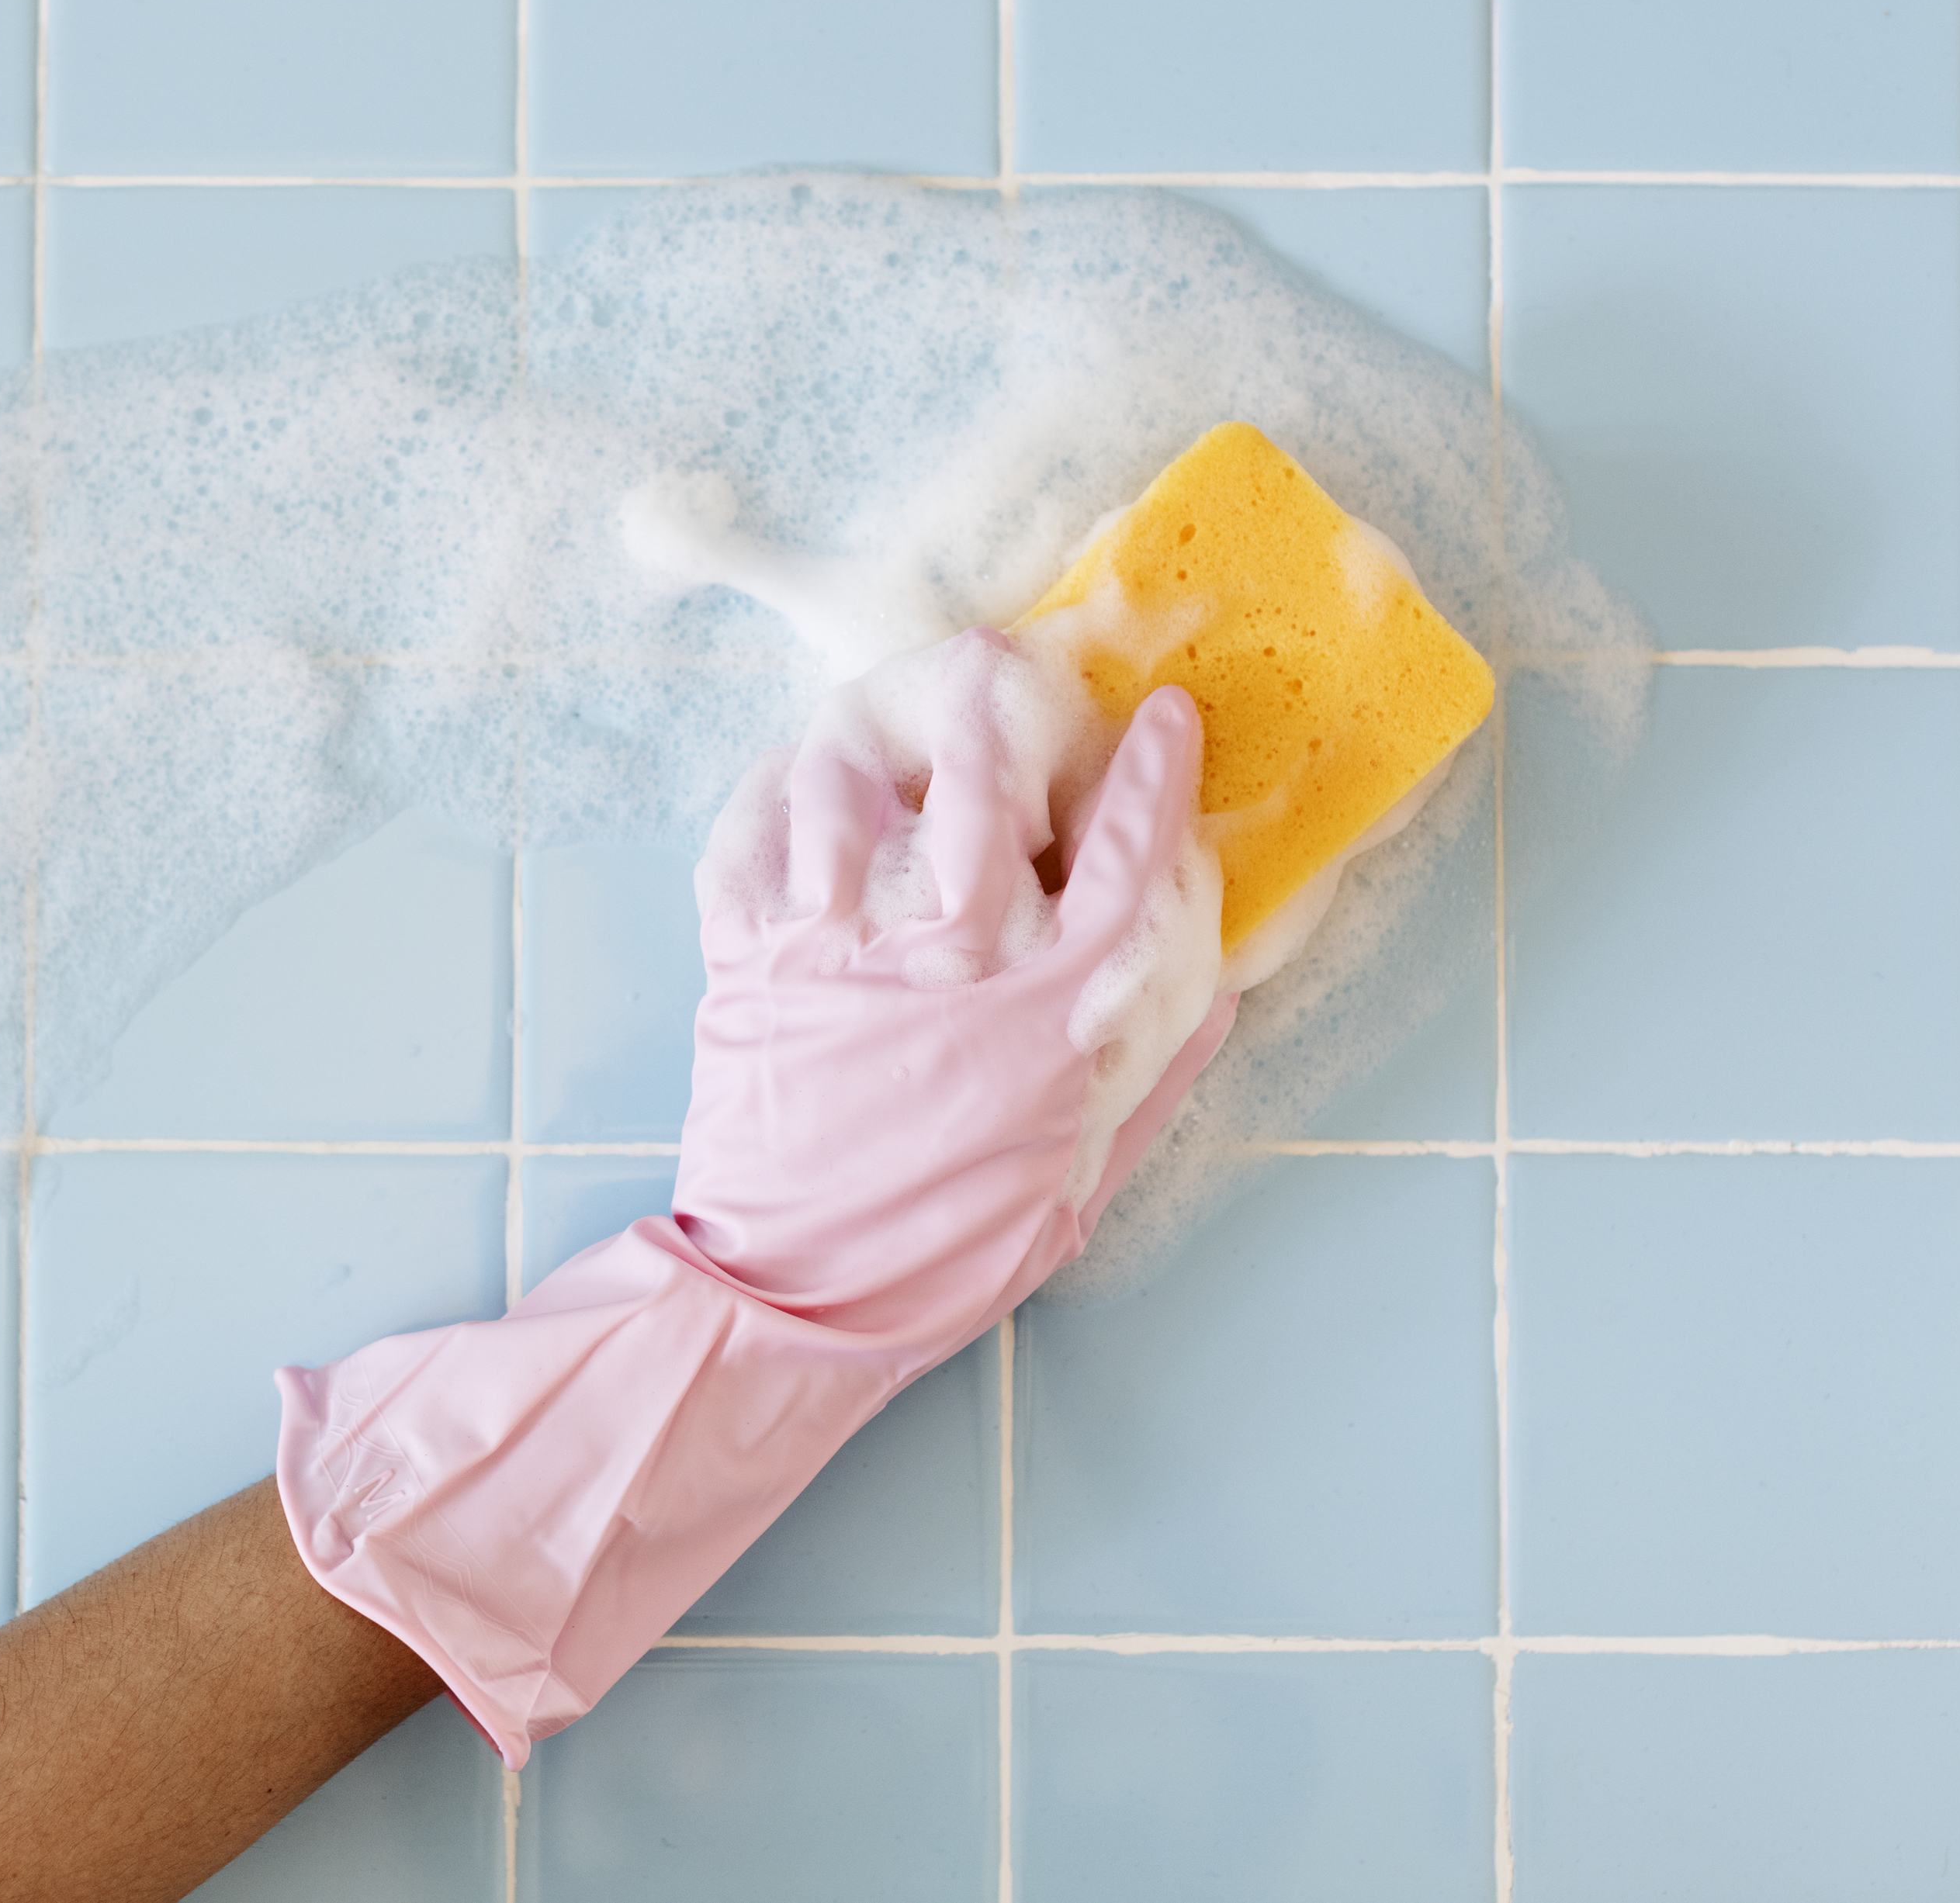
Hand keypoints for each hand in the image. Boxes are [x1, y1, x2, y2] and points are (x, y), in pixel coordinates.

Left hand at [675, 625, 1235, 1344]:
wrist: (798, 1298)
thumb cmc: (949, 1248)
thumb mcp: (1084, 1177)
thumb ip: (1150, 1074)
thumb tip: (1210, 991)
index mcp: (1051, 1012)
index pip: (1129, 855)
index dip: (1156, 772)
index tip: (1167, 717)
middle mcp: (952, 961)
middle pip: (983, 777)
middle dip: (999, 696)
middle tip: (1004, 661)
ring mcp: (843, 951)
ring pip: (854, 785)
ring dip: (871, 731)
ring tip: (883, 710)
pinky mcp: (751, 961)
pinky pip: (749, 841)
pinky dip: (768, 795)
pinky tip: (791, 779)